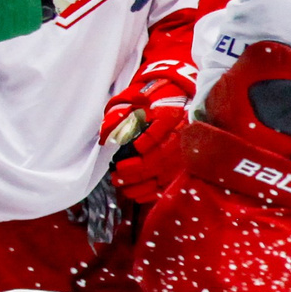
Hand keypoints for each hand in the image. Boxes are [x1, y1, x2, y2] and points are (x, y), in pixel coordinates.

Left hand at [102, 54, 196, 201]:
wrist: (180, 98)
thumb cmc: (155, 99)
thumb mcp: (137, 98)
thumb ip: (121, 113)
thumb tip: (107, 134)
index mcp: (171, 114)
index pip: (159, 132)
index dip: (144, 144)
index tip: (127, 152)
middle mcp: (181, 135)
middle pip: (160, 157)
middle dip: (136, 170)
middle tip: (117, 174)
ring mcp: (183, 152)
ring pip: (164, 174)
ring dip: (141, 183)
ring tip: (121, 184)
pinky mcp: (182, 166)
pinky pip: (168, 184)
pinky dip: (151, 192)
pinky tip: (134, 193)